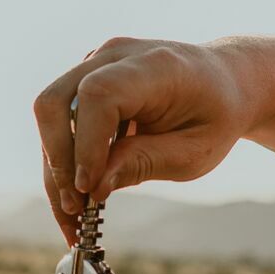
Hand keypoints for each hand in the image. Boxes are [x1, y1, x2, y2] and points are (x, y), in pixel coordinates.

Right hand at [36, 37, 253, 241]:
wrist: (225, 83)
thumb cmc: (215, 116)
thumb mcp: (194, 152)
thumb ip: (144, 163)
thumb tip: (95, 187)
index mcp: (155, 66)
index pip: (98, 95)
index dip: (86, 145)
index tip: (89, 189)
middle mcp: (117, 56)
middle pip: (56, 101)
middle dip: (57, 161)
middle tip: (74, 208)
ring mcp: (96, 64)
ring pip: (49, 116)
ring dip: (54, 171)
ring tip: (73, 218)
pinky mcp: (85, 81)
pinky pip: (58, 122)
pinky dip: (61, 162)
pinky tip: (75, 199)